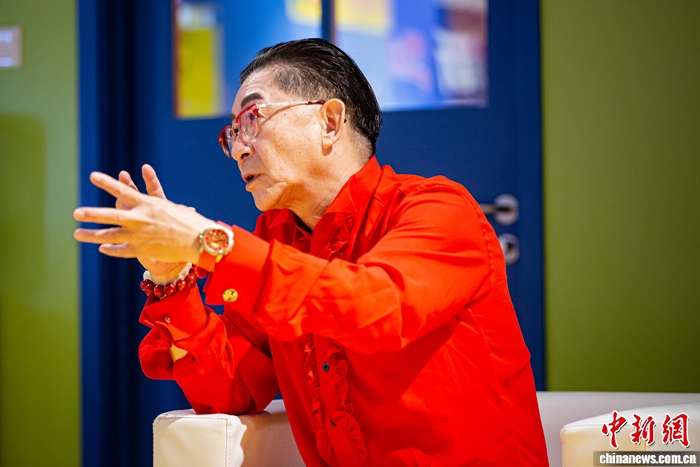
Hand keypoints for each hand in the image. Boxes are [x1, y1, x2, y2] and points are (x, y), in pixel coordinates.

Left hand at [74, 166, 212, 273]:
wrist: (199, 240)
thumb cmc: (188, 222)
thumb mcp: (170, 208)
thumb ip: (153, 206)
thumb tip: (146, 204)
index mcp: (148, 204)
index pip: (123, 190)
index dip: (107, 183)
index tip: (93, 176)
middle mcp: (140, 219)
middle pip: (111, 215)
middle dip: (92, 214)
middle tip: (76, 213)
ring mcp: (140, 235)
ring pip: (110, 235)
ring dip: (92, 235)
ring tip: (77, 234)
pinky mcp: (143, 249)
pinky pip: (121, 250)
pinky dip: (111, 249)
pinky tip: (102, 249)